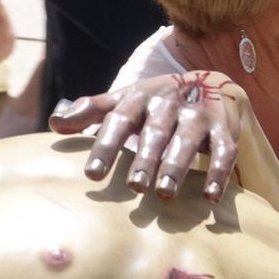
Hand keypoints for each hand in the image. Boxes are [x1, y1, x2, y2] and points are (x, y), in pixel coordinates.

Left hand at [49, 71, 240, 200]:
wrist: (210, 81)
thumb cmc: (154, 102)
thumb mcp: (123, 101)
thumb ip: (90, 112)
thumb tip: (54, 124)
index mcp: (139, 98)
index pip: (118, 120)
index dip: (105, 146)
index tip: (93, 175)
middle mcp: (169, 103)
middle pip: (155, 132)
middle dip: (145, 158)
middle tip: (134, 186)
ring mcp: (198, 115)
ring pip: (188, 140)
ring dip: (176, 167)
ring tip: (164, 194)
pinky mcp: (225, 128)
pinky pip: (224, 151)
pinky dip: (218, 172)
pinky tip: (209, 197)